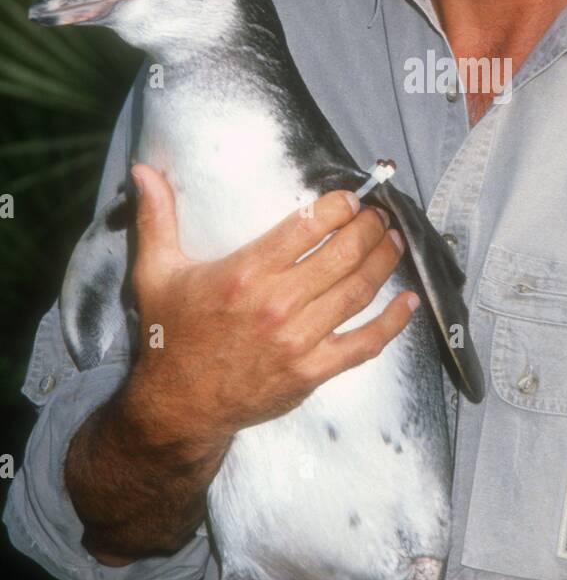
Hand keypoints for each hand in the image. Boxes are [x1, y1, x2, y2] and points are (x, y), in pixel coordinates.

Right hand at [124, 164, 417, 445]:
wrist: (179, 408)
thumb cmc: (171, 336)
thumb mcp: (156, 272)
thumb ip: (156, 218)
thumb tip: (144, 171)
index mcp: (245, 272)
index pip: (308, 225)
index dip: (338, 206)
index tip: (351, 199)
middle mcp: (277, 303)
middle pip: (342, 253)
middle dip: (370, 228)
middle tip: (381, 217)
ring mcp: (299, 339)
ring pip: (358, 291)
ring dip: (384, 262)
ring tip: (395, 242)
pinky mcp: (313, 371)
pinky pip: (364, 344)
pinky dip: (392, 322)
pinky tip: (409, 303)